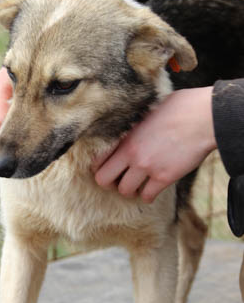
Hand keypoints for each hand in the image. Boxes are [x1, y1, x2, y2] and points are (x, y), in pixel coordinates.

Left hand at [92, 87, 215, 202]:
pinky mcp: (164, 177)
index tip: (109, 167)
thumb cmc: (182, 107)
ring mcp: (147, 167)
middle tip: (120, 179)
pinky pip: (147, 196)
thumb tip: (131, 123)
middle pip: (103, 180)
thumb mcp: (150, 108)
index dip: (100, 165)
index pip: (97, 159)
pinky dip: (148, 195)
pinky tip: (153, 188)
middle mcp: (132, 153)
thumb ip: (136, 122)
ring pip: (124, 191)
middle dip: (110, 182)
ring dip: (130, 189)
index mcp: (125, 135)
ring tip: (139, 184)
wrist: (206, 117)